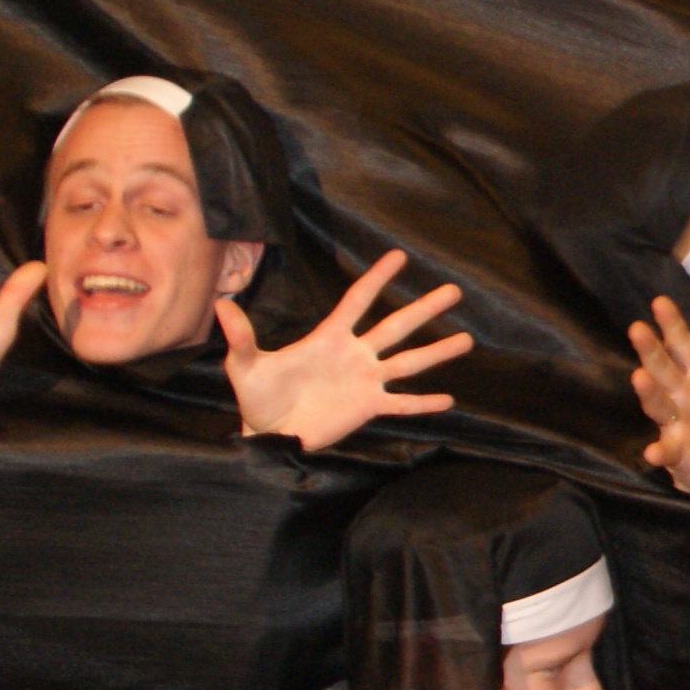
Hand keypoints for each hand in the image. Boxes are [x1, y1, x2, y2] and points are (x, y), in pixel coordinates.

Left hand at [221, 248, 470, 449]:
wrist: (268, 434)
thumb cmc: (258, 397)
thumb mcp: (245, 366)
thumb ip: (241, 337)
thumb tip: (222, 304)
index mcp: (330, 338)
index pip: (357, 301)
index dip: (377, 278)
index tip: (398, 256)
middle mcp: (355, 354)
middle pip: (396, 326)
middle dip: (424, 308)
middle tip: (454, 290)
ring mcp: (365, 381)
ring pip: (408, 362)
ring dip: (437, 352)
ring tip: (467, 339)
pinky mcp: (368, 407)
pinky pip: (401, 404)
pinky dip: (423, 403)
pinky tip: (448, 399)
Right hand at [632, 294, 689, 497]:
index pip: (683, 346)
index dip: (672, 325)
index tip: (660, 301)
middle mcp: (680, 396)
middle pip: (662, 369)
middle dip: (650, 350)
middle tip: (637, 328)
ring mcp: (675, 424)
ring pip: (658, 404)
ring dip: (648, 392)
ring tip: (638, 377)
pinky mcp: (677, 453)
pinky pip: (667, 450)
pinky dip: (660, 452)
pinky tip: (652, 452)